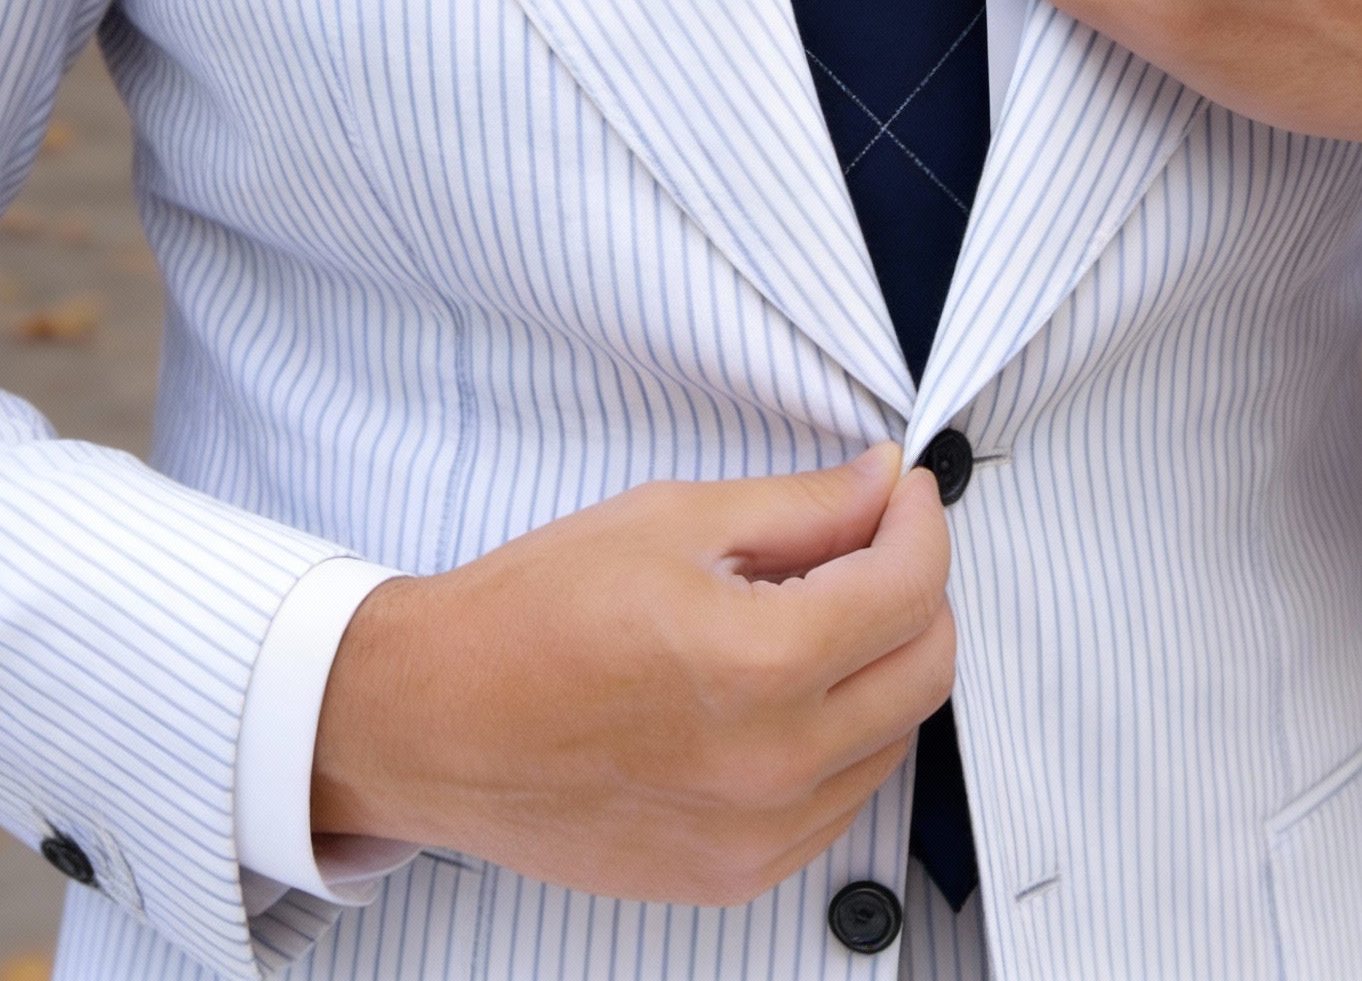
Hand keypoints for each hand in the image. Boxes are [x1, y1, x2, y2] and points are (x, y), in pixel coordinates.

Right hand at [310, 444, 953, 907]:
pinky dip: (842, 735)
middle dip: (920, 588)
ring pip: (895, 739)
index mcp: (755, 662)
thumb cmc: (528, 614)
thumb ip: (798, 506)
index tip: (904, 492)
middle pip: (927, 668)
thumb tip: (881, 487)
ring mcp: (756, 835)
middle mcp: (770, 764)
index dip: (920, 521)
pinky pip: (840, 800)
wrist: (433, 720)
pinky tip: (786, 688)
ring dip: (884, 664)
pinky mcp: (735, 875)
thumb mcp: (669, 519)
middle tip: (875, 541)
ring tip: (817, 612)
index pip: (909, 587)